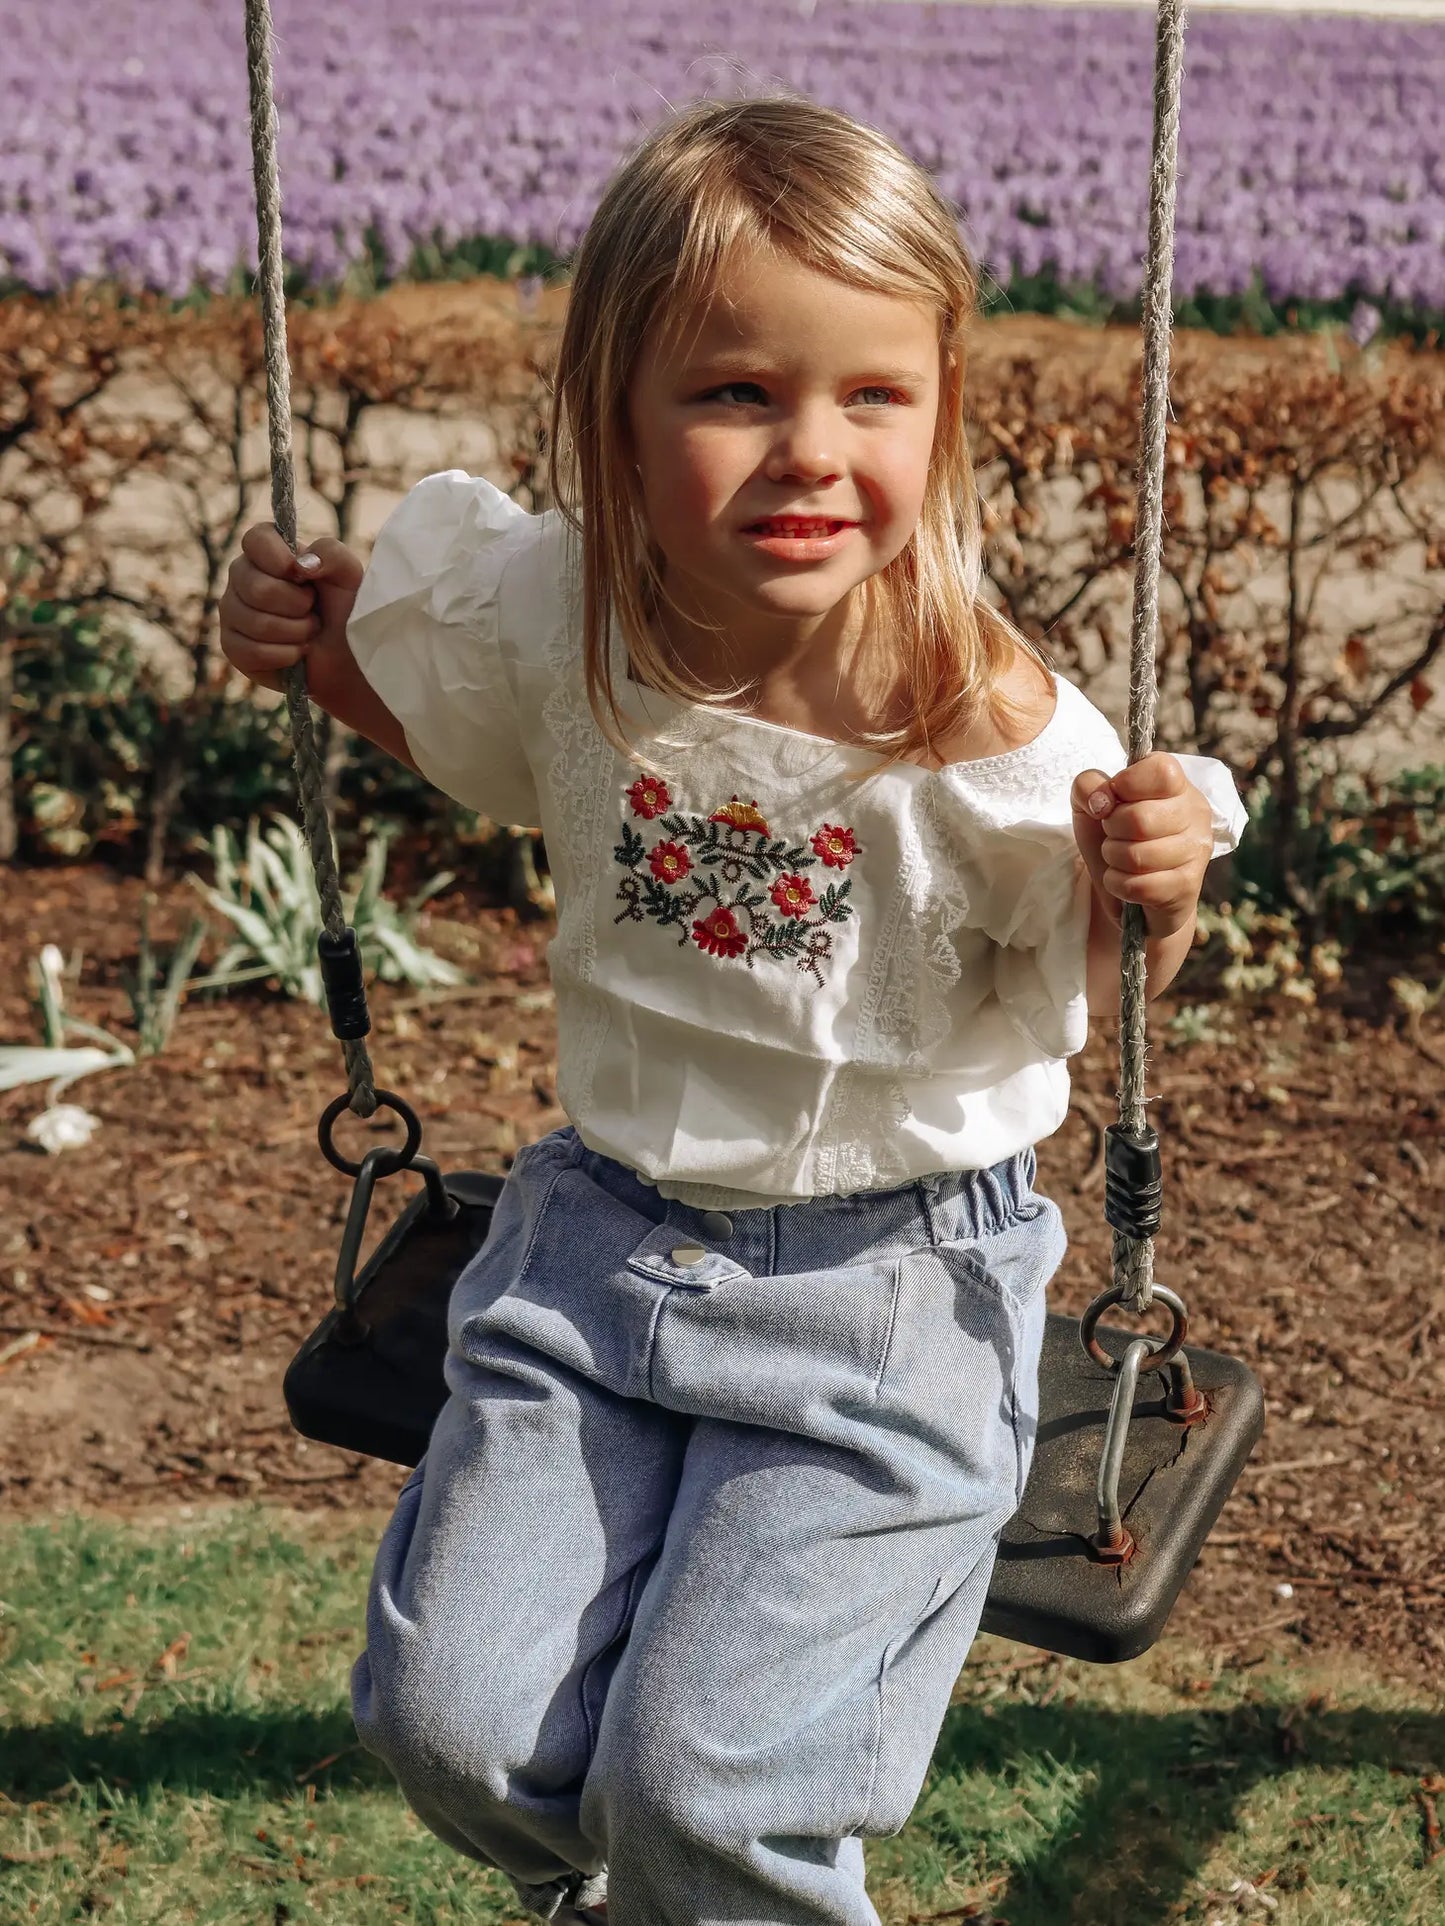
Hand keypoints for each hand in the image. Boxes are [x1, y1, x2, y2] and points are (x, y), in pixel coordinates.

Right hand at [218, 524, 362, 693]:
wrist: (344, 654)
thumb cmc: (343, 607)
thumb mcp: (348, 574)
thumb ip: (330, 553)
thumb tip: (301, 564)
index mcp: (266, 550)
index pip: (255, 539)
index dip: (280, 559)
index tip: (303, 576)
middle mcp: (242, 577)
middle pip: (258, 589)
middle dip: (298, 606)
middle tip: (312, 609)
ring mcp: (232, 611)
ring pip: (257, 624)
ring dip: (297, 632)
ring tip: (308, 631)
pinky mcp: (232, 647)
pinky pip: (252, 652)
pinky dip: (286, 655)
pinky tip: (297, 651)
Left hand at [1071, 753, 1214, 940]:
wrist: (1128, 886)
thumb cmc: (1114, 836)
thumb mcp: (1090, 803)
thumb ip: (1088, 786)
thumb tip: (1101, 802)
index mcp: (1176, 783)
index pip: (1160, 771)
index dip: (1126, 784)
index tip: (1116, 799)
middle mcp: (1195, 812)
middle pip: (1140, 819)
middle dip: (1112, 830)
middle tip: (1115, 833)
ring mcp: (1196, 850)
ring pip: (1137, 856)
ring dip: (1114, 859)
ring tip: (1120, 856)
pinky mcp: (1188, 885)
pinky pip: (1140, 887)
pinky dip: (1119, 884)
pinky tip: (1126, 879)